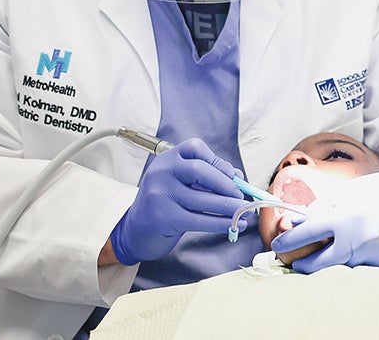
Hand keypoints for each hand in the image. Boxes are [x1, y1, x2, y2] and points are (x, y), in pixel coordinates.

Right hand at [110, 138, 247, 264]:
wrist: (135, 230)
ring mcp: (160, 195)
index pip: (195, 148)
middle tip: (240, 196)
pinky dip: (221, 223)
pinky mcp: (163, 218)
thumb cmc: (165, 203)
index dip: (217, 161)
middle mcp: (161, 172)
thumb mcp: (180, 182)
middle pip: (200, 171)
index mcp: (167, 158)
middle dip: (225, 184)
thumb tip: (238, 177)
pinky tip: (234, 225)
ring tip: (244, 211)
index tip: (233, 176)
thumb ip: (206, 176)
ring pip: (202, 199)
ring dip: (228, 207)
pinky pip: (199, 220)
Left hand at [271, 163, 378, 272]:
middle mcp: (360, 240)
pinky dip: (356, 260)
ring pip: (341, 268)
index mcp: (348, 217)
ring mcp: (375, 256)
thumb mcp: (351, 191)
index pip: (307, 234)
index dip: (288, 239)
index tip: (279, 242)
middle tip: (297, 261)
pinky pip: (363, 268)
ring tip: (330, 250)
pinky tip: (361, 247)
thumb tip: (300, 221)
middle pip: (318, 264)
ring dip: (331, 262)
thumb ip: (324, 208)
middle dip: (302, 264)